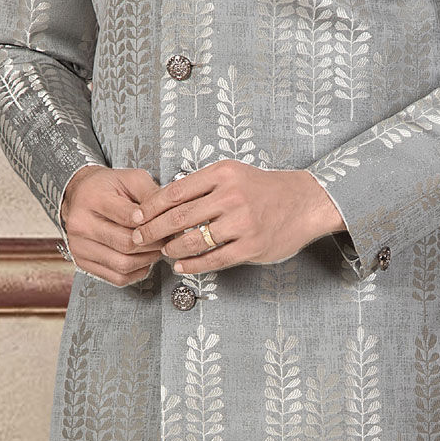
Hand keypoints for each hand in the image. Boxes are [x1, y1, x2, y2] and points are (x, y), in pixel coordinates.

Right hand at [60, 163, 164, 285]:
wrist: (79, 195)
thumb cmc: (106, 186)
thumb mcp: (130, 179)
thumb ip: (151, 194)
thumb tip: (171, 214)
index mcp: (93, 199)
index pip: (128, 218)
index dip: (153, 223)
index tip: (165, 223)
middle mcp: (81, 224)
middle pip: (126, 244)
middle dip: (153, 244)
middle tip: (165, 238)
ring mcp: (79, 246)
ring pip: (123, 264)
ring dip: (146, 260)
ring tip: (154, 248)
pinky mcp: (82, 262)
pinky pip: (116, 277)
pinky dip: (135, 272)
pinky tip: (141, 259)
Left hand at [126, 160, 344, 273]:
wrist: (304, 202)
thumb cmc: (263, 189)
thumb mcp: (233, 174)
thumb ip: (202, 185)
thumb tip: (163, 202)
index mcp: (222, 174)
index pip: (175, 192)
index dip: (150, 208)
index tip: (135, 218)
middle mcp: (231, 196)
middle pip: (179, 217)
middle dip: (152, 231)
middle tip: (137, 239)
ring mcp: (242, 222)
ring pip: (194, 240)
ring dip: (172, 249)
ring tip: (164, 252)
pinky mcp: (251, 246)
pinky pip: (214, 259)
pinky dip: (193, 265)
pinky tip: (181, 266)